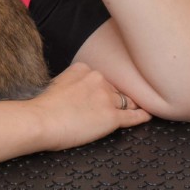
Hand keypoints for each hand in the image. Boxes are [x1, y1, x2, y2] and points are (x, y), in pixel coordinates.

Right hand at [28, 62, 150, 150]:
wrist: (41, 121)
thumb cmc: (43, 108)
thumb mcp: (56, 83)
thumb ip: (71, 83)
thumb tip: (77, 94)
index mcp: (83, 69)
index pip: (100, 78)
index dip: (101, 88)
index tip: (100, 95)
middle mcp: (97, 79)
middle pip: (114, 88)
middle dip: (115, 97)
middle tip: (113, 106)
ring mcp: (106, 98)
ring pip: (124, 100)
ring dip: (130, 105)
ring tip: (137, 108)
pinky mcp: (111, 117)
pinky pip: (133, 116)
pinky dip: (142, 116)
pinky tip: (148, 115)